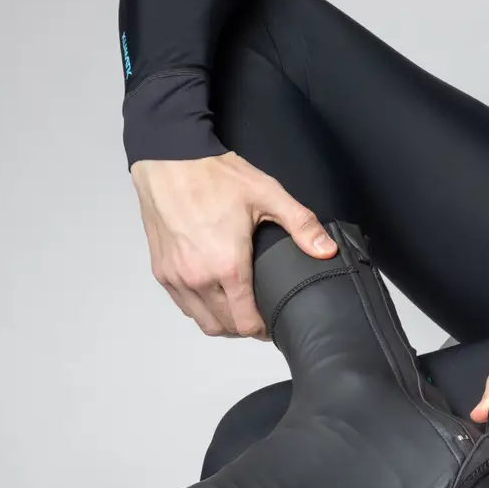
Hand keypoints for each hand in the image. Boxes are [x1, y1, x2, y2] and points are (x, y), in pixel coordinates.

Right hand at [130, 152, 337, 338]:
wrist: (168, 157)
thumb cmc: (213, 174)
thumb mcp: (266, 194)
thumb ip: (301, 224)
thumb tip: (327, 249)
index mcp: (227, 266)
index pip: (247, 322)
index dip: (264, 329)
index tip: (272, 323)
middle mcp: (198, 278)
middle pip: (226, 327)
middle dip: (245, 328)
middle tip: (259, 316)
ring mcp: (176, 277)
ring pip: (202, 322)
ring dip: (222, 322)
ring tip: (237, 309)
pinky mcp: (161, 272)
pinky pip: (184, 306)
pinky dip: (200, 308)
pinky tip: (213, 295)